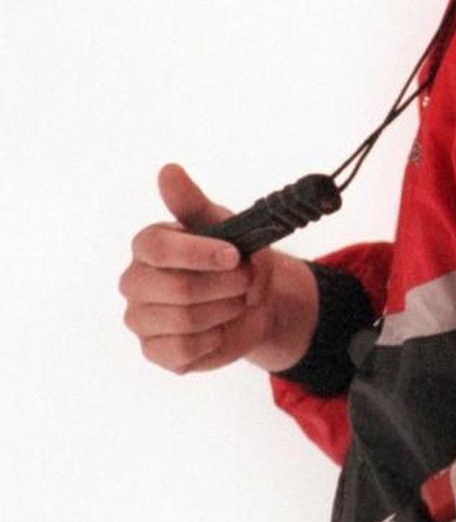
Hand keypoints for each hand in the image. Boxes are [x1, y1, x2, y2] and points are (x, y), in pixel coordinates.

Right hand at [120, 163, 317, 374]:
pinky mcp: (154, 351)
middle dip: (225, 285)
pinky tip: (221, 327)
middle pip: (178, 288)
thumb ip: (192, 202)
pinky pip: (182, 350)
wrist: (254, 302)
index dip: (200, 253)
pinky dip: (214, 338)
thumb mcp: (224, 225)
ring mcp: (141, 318)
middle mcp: (135, 281)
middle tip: (247, 280)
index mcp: (148, 245)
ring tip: (237, 301)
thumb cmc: (234, 258)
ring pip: (184, 320)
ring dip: (225, 310)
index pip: (158, 247)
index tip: (234, 255)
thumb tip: (168, 170)